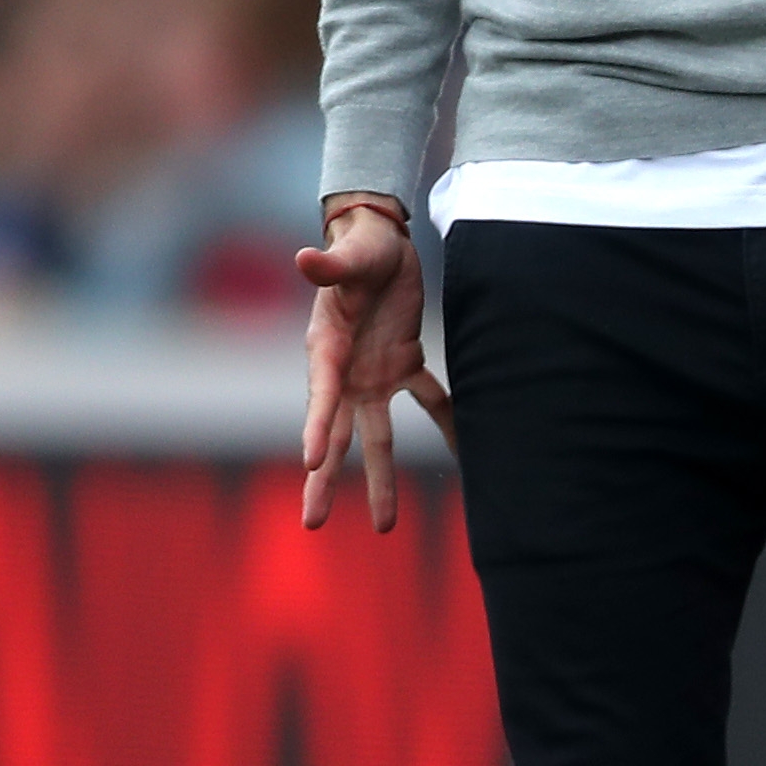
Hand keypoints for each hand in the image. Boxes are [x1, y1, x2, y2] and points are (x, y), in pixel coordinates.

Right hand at [294, 194, 454, 530]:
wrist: (380, 239)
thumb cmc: (360, 247)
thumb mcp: (349, 255)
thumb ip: (330, 264)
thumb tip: (303, 257)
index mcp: (327, 350)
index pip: (321, 396)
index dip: (317, 428)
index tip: (313, 462)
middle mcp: (347, 373)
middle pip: (335, 435)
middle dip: (324, 480)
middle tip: (312, 524)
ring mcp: (375, 373)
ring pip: (377, 435)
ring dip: (381, 477)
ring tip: (385, 525)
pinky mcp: (404, 363)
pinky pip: (428, 399)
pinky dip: (445, 424)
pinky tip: (462, 455)